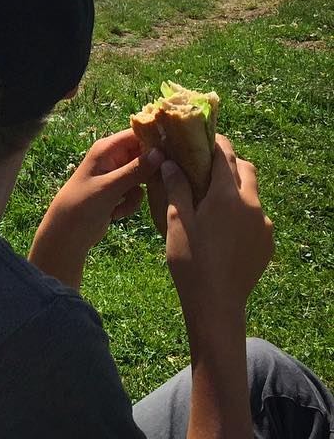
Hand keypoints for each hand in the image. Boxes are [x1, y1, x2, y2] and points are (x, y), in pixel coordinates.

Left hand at [28, 130, 163, 288]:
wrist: (68, 231)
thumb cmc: (83, 204)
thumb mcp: (111, 187)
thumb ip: (135, 170)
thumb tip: (160, 152)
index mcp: (106, 148)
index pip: (137, 134)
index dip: (156, 140)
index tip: (177, 150)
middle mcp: (112, 157)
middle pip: (143, 155)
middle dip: (150, 172)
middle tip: (158, 185)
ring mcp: (115, 174)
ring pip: (142, 176)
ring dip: (137, 193)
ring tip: (122, 204)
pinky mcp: (118, 190)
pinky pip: (136, 192)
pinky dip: (130, 203)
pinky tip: (116, 214)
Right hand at [149, 136, 273, 326]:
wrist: (217, 302)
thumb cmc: (190, 259)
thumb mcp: (177, 220)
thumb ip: (177, 188)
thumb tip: (171, 162)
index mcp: (227, 195)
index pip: (224, 155)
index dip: (214, 142)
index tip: (202, 136)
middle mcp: (252, 205)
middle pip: (246, 170)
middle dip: (229, 162)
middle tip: (207, 166)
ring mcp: (264, 225)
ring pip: (252, 194)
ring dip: (236, 189)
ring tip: (213, 202)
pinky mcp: (267, 243)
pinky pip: (257, 218)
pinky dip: (242, 213)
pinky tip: (223, 228)